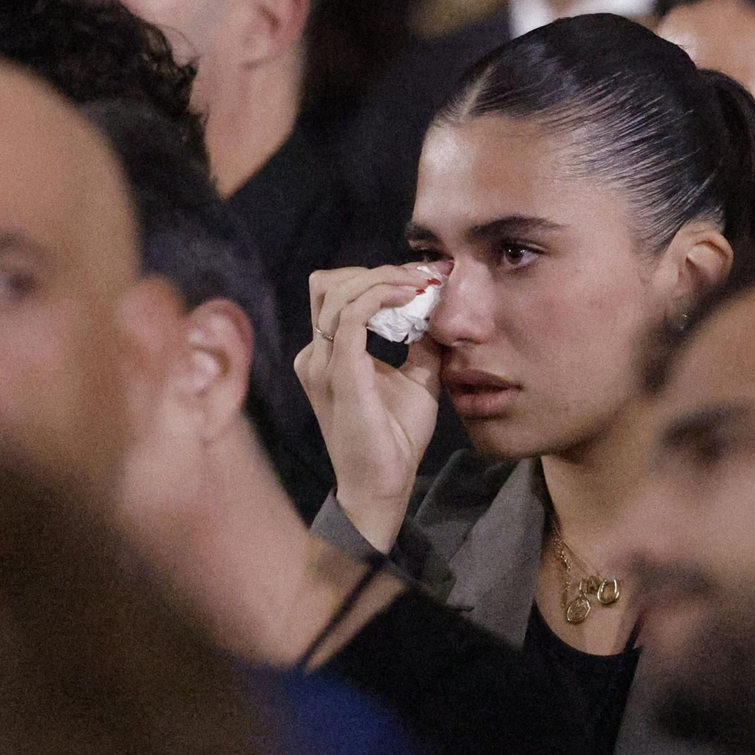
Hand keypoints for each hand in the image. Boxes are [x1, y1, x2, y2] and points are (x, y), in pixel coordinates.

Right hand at [295, 263, 446, 552]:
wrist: (381, 483)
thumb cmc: (395, 439)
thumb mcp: (416, 379)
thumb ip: (420, 343)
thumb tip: (438, 309)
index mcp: (328, 355)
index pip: (337, 294)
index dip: (375, 276)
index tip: (422, 278)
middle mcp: (316, 354)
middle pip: (328, 284)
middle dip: (376, 271)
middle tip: (421, 277)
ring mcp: (322, 363)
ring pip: (339, 292)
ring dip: (383, 279)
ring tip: (420, 284)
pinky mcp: (339, 372)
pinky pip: (351, 316)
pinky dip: (381, 297)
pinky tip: (411, 298)